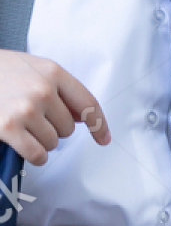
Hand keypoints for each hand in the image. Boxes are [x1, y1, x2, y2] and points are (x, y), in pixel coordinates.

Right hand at [0, 49, 109, 164]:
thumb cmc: (2, 71)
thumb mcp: (35, 68)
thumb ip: (61, 89)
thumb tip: (82, 117)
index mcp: (53, 73)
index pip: (87, 103)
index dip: (99, 124)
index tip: (103, 138)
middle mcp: (43, 91)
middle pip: (69, 127)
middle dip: (56, 128)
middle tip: (36, 119)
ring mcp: (25, 110)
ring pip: (54, 141)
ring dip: (44, 141)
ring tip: (26, 128)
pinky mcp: (8, 128)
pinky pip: (37, 153)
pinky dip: (37, 157)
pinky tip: (31, 150)